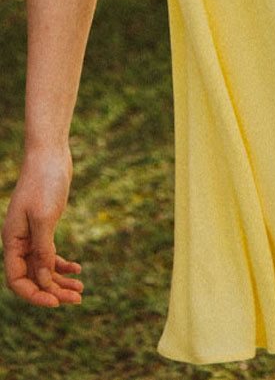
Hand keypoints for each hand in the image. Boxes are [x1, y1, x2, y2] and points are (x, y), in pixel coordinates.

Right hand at [1, 146, 82, 306]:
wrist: (50, 154)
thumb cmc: (44, 182)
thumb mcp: (44, 218)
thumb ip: (42, 250)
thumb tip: (42, 281)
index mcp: (11, 241)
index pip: (17, 280)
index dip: (34, 294)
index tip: (55, 302)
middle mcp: (18, 241)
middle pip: (32, 277)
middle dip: (53, 291)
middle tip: (78, 299)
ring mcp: (31, 235)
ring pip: (43, 268)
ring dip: (60, 280)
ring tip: (81, 290)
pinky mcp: (45, 227)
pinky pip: (50, 254)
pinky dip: (63, 264)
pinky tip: (78, 269)